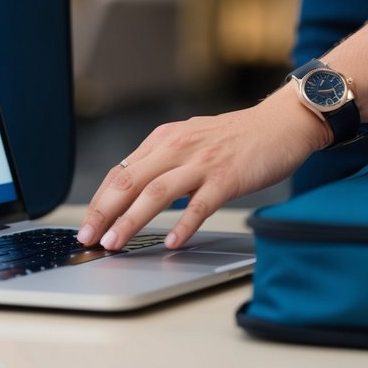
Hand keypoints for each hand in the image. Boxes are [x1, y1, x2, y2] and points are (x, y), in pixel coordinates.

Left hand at [77, 87, 330, 250]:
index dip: (99, 201)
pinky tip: (171, 242)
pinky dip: (182, 225)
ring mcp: (201, 163)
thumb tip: (134, 196)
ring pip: (155, 194)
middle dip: (103, 213)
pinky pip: (199, 205)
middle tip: (89, 238)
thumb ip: (163, 164)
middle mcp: (177, 147)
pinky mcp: (227, 178)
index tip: (87, 225)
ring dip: (131, 221)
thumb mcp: (189, 141)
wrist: (280, 124)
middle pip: (129, 182)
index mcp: (163, 140)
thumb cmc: (236, 138)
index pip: (119, 172)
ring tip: (116, 243)